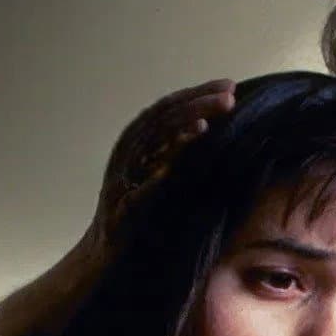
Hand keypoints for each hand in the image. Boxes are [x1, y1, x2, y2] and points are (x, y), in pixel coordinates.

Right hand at [88, 78, 235, 249]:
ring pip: (146, 148)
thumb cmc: (140, 207)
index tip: (230, 85)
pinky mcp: (119, 210)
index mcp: (138, 140)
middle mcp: (127, 154)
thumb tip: (213, 121)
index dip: (198, 92)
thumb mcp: (158, 168)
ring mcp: (121, 180)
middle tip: (229, 98)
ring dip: (175, 135)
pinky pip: (134, 191)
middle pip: (161, 120)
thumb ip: (178, 144)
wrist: (105, 250)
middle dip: (196, 105)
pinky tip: (169, 168)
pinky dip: (151, 178)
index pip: (170, 107)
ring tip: (203, 125)